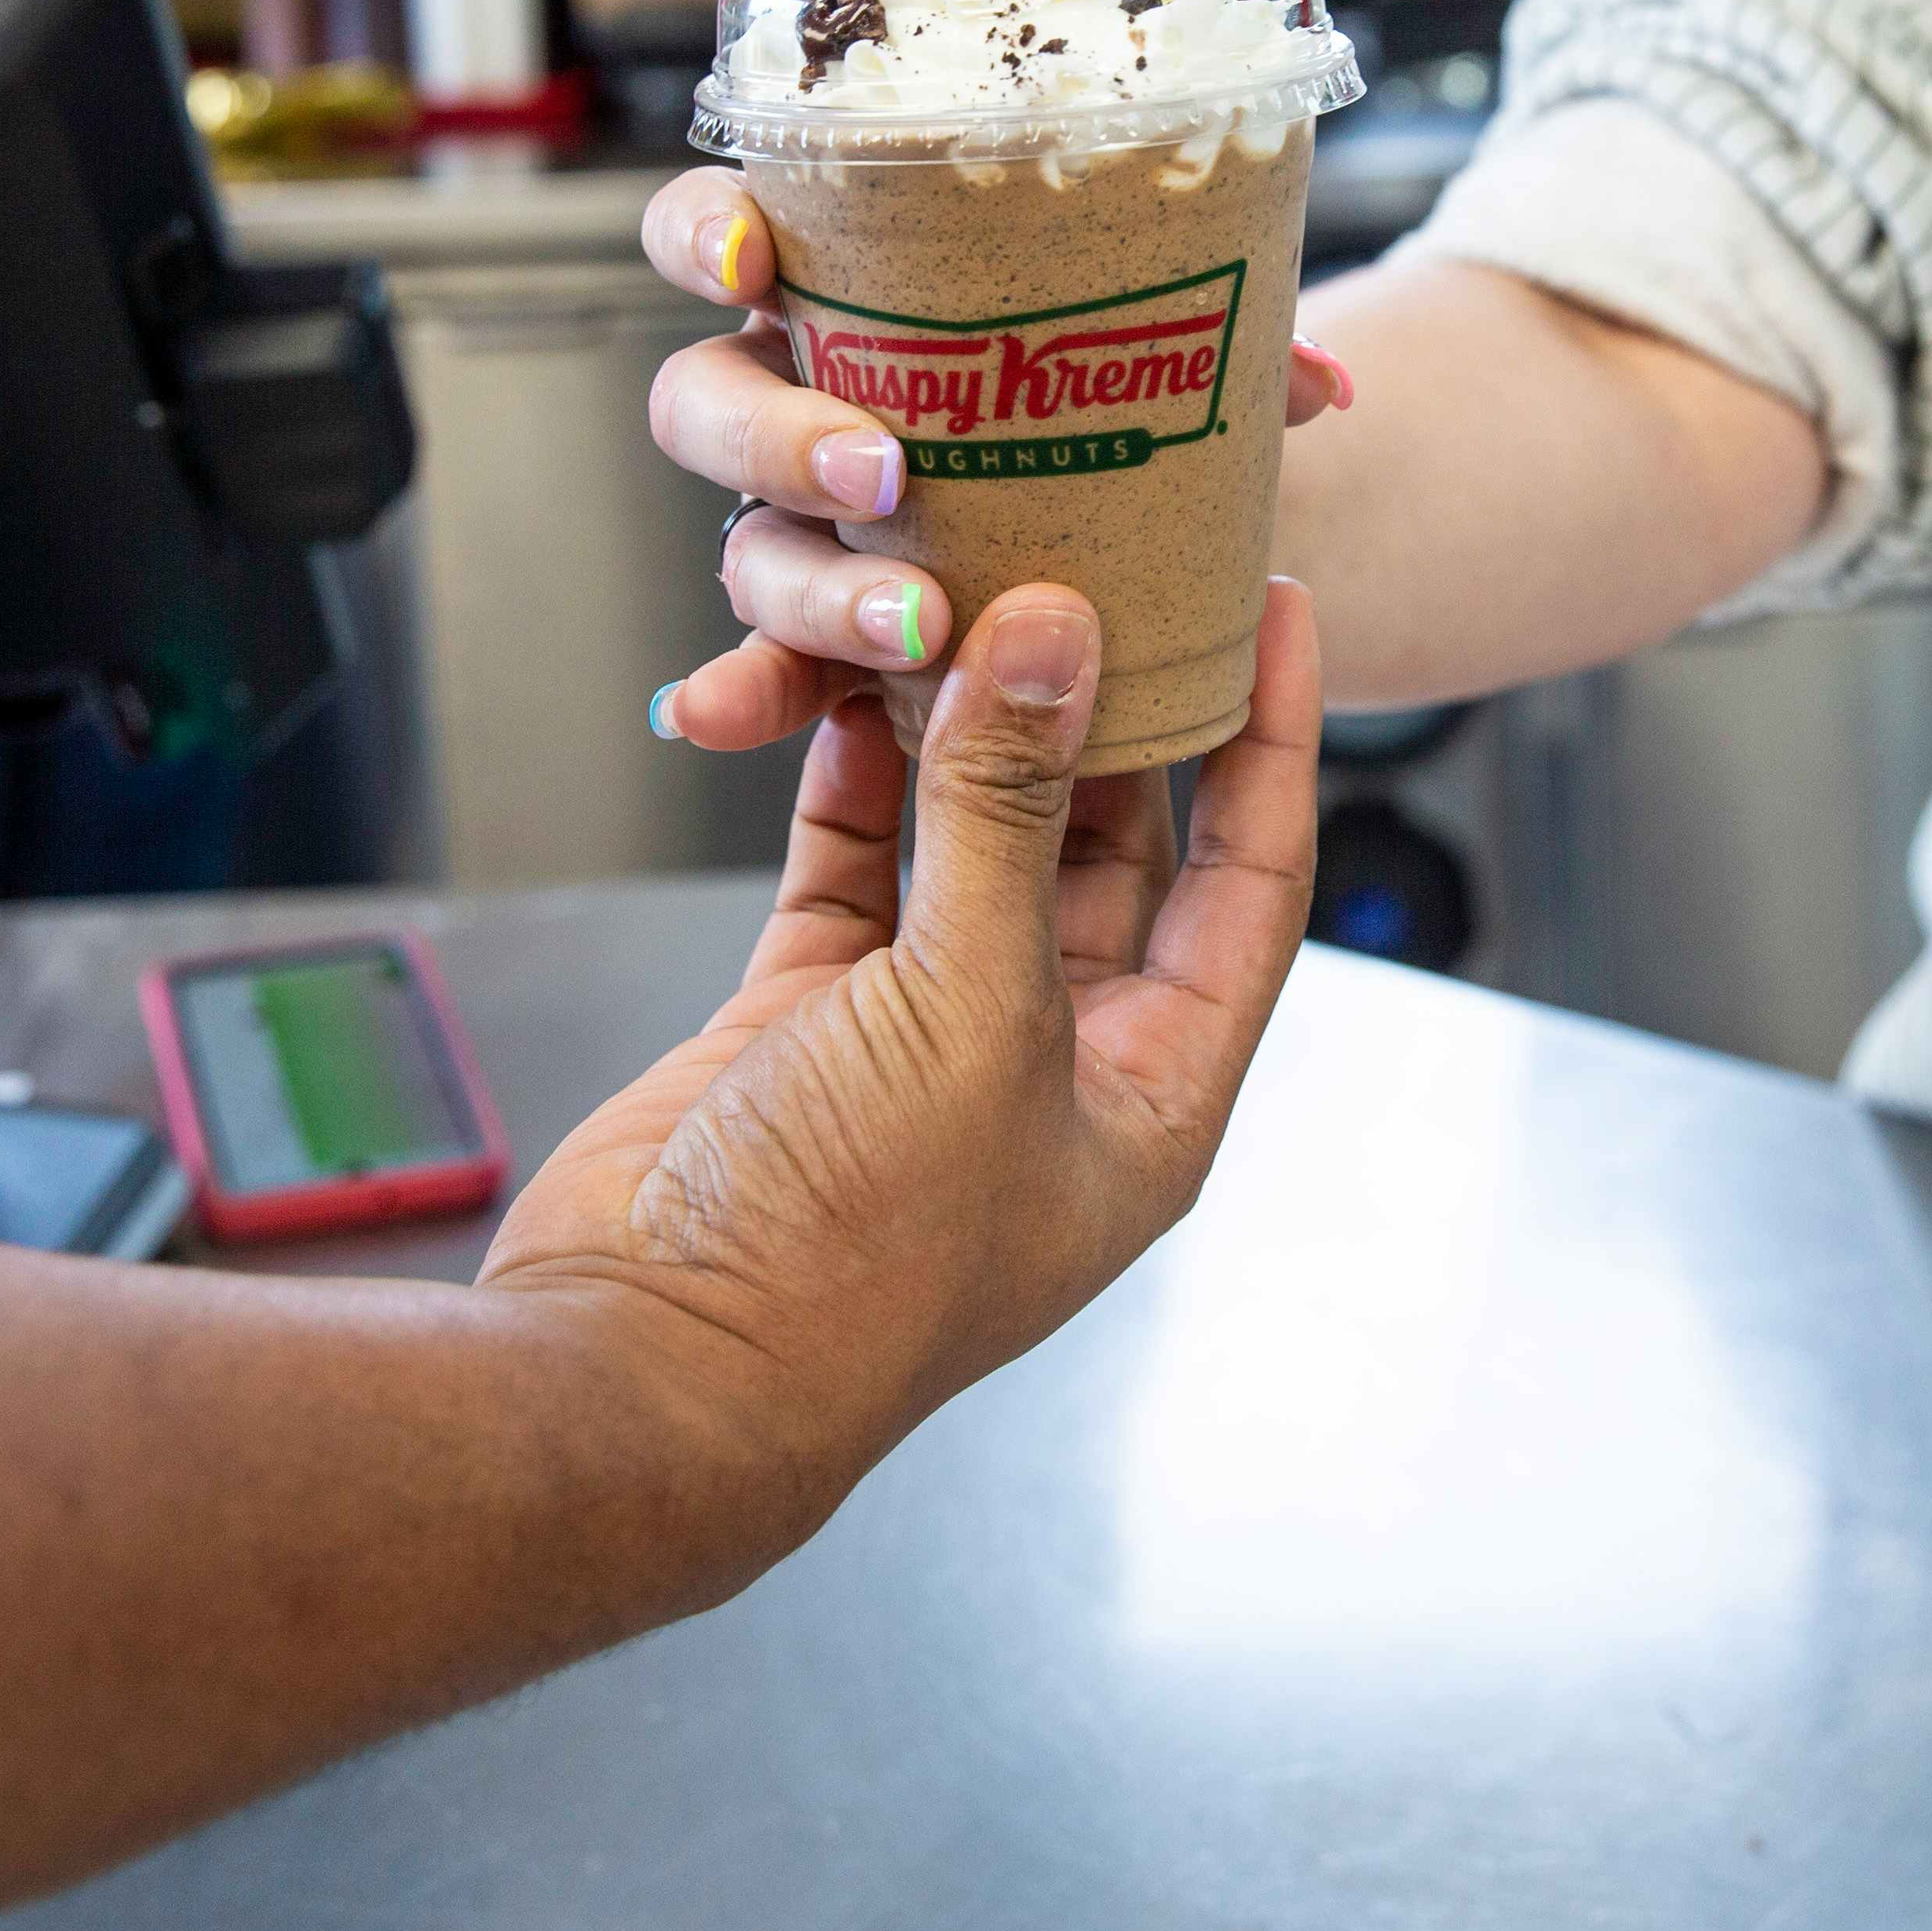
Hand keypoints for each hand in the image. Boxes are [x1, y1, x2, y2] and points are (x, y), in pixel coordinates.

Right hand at [481, 579, 1321, 1500]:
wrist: (653, 1362)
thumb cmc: (851, 1250)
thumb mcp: (968, 1010)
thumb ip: (1009, 814)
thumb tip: (1053, 634)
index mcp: (1152, 1094)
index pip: (1252, 883)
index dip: (1274, 743)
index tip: (1278, 606)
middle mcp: (1052, 1062)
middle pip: (1112, 846)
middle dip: (1103, 713)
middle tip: (1104, 569)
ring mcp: (924, 1038)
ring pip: (973, 841)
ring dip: (969, 733)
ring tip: (972, 597)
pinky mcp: (805, 1017)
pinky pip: (853, 867)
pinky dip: (853, 781)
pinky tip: (854, 688)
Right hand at [640, 166, 1353, 752]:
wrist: (1137, 576)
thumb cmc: (1116, 442)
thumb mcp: (1172, 395)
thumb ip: (1237, 382)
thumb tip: (1319, 381)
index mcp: (858, 310)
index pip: (740, 237)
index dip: (713, 235)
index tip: (752, 256)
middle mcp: (804, 415)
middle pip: (716, 402)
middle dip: (781, 434)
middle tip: (883, 468)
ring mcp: (804, 535)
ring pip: (756, 546)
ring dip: (818, 587)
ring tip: (915, 622)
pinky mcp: (822, 650)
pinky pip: (766, 673)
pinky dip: (742, 692)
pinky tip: (714, 711)